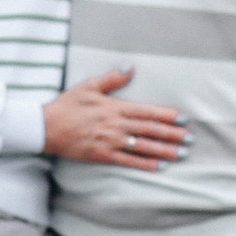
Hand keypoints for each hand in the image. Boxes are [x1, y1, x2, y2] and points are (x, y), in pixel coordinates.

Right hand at [41, 67, 188, 166]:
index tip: (183, 119)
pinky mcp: (103, 155)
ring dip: (164, 151)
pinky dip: (145, 164)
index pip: (147, 111)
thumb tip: (130, 68)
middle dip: (172, 135)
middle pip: (150, 130)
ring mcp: (110, 141)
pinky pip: (128, 161)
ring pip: (143, 146)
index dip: (167, 116)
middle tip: (189, 139)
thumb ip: (112, 79)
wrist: (46, 127)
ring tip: (181, 154)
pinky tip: (159, 167)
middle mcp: (116, 125)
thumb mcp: (88, 86)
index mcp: (115, 107)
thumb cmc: (67, 106)